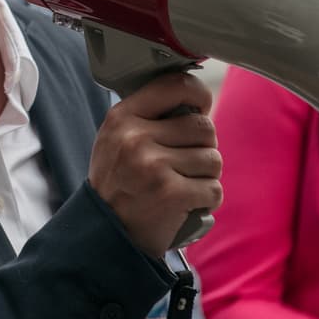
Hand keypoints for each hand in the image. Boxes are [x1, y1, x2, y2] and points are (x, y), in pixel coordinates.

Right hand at [87, 73, 221, 257]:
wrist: (104, 233)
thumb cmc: (118, 183)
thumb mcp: (116, 139)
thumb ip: (149, 116)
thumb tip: (196, 102)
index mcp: (122, 117)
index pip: (175, 85)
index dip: (199, 95)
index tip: (201, 108)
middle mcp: (135, 138)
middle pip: (204, 127)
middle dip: (203, 147)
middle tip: (186, 164)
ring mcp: (153, 166)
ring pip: (213, 159)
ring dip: (207, 176)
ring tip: (184, 184)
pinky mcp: (170, 194)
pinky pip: (213, 189)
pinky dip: (207, 199)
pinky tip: (188, 204)